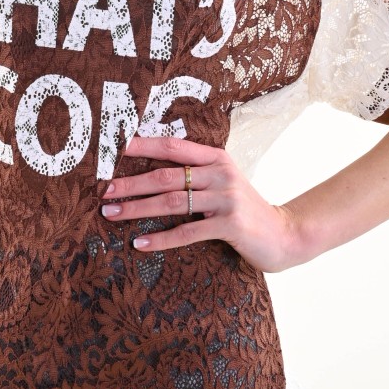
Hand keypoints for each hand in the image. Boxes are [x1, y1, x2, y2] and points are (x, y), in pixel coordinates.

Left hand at [99, 134, 303, 274]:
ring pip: (172, 202)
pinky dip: (161, 238)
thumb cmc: (245, 209)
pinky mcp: (229, 224)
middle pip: (166, 175)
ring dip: (137, 208)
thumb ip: (197, 173)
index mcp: (216, 158)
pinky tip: (140, 242)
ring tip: (112, 214)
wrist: (283, 234)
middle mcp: (220, 173)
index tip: (116, 149)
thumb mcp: (224, 182)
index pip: (174, 147)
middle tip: (105, 191)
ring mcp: (226, 198)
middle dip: (131, 183)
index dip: (144, 146)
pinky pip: (187, 231)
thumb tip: (153, 174)